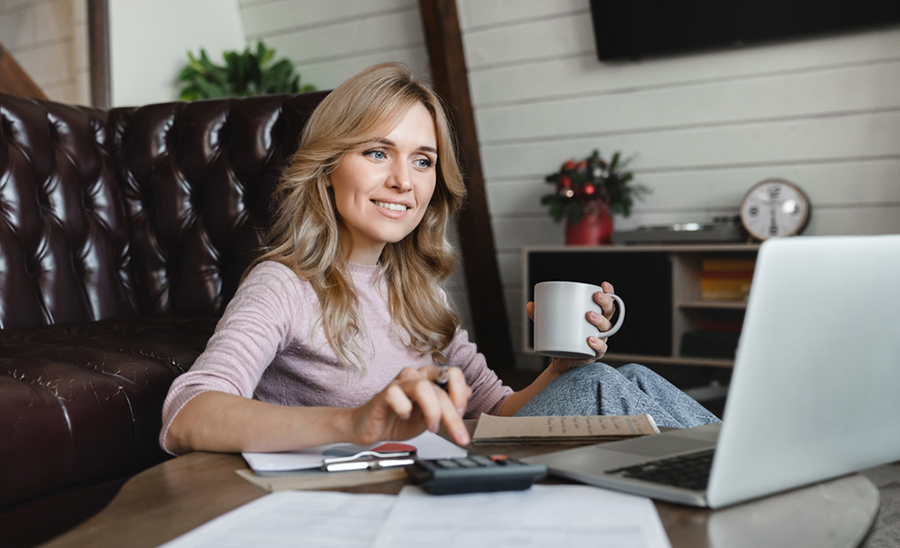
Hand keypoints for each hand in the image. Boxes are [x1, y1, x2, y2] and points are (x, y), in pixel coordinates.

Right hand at [348, 366, 471, 446]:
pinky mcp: (383, 394)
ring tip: (431, 427)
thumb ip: (449, 404)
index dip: (461, 392)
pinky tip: (404, 417)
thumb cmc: (399, 420)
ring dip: (432, 411)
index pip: (453, 373)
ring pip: (423, 387)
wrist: (372, 428)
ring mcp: (399, 383)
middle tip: (457, 435)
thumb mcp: (432, 416)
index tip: (462, 413)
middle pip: (440, 387)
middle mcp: (416, 376)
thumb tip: (470, 392)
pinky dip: (404, 408)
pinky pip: (396, 395)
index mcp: (429, 379)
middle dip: (452, 415)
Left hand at [526, 281, 616, 375]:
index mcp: (595, 315)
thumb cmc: (561, 339)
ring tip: (589, 315)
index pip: (606, 302)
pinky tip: (590, 339)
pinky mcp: (594, 353)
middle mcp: (601, 327)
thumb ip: (541, 315)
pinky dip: (597, 344)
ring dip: (600, 321)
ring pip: (607, 328)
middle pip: (610, 312)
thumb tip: (530, 305)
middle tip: (596, 297)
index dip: (609, 292)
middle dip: (605, 302)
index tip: (603, 285)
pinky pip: (601, 349)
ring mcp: (600, 340)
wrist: (560, 361)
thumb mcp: (551, 324)